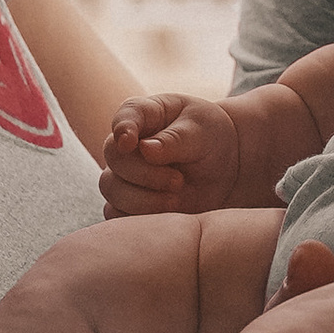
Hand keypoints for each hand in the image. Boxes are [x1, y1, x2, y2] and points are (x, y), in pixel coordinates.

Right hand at [103, 91, 240, 216]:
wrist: (221, 168)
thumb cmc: (209, 137)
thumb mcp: (201, 130)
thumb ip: (175, 139)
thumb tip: (145, 149)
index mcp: (143, 114)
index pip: (124, 117)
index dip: (123, 128)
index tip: (129, 142)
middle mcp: (125, 144)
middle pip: (115, 158)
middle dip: (145, 174)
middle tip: (178, 181)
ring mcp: (123, 174)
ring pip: (112, 189)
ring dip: (142, 200)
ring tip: (175, 199)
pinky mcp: (127, 202)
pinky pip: (115, 214)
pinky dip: (137, 218)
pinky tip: (164, 213)